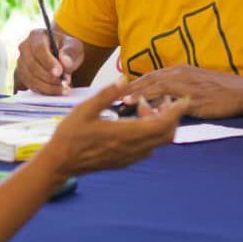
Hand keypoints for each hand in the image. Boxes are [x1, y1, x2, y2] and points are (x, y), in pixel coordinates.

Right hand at [14, 28, 83, 94]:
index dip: (48, 62)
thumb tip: (65, 62)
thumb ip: (70, 53)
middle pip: (32, 65)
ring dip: (47, 86)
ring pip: (30, 78)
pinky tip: (56, 91)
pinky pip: (30, 86)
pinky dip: (44, 91)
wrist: (60, 57)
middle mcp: (24, 48)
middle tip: (64, 83)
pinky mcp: (22, 76)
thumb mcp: (73, 46)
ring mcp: (21, 63)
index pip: (39, 49)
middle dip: (49, 77)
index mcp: (36, 36)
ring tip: (63, 88)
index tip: (59, 72)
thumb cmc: (66, 49)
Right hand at [39, 82, 187, 177]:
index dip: (176, 112)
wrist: (60, 163)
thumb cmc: (70, 135)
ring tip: (142, 107)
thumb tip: (124, 79)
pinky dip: (150, 133)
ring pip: (158, 142)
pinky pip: (148, 147)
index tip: (182, 98)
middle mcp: (132, 149)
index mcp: (125, 134)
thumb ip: (106, 95)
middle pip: (166, 135)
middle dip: (171, 116)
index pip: (162, 124)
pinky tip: (134, 121)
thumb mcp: (84, 109)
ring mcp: (129, 157)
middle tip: (162, 99)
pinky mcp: (125, 161)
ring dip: (159, 124)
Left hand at [122, 65, 242, 118]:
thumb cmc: (222, 91)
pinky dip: (159, 104)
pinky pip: (172, 100)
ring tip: (124, 102)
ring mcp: (188, 85)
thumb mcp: (196, 85)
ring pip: (157, 87)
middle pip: (149, 79)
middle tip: (113, 97)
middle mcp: (181, 74)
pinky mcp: (195, 98)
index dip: (134, 83)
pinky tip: (148, 109)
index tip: (118, 91)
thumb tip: (160, 101)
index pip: (151, 75)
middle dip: (130, 88)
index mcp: (180, 70)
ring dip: (140, 94)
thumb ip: (178, 90)